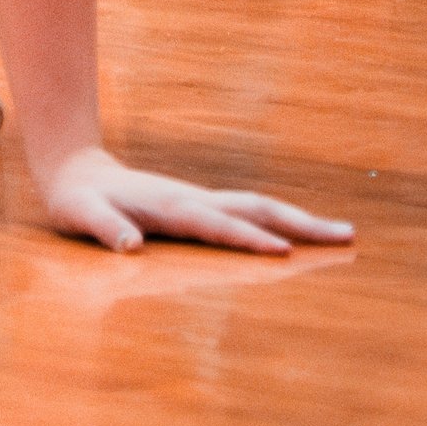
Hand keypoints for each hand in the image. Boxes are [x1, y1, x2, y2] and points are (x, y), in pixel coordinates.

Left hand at [42, 142, 351, 257]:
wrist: (78, 173)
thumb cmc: (79, 201)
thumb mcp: (81, 215)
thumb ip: (105, 228)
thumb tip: (130, 246)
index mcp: (171, 207)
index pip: (218, 225)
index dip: (248, 239)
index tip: (283, 252)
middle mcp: (194, 200)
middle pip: (257, 207)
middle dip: (301, 222)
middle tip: (348, 236)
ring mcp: (201, 200)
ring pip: (260, 207)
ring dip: (300, 220)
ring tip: (343, 235)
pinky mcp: (202, 206)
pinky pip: (250, 214)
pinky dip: (282, 222)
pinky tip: (302, 237)